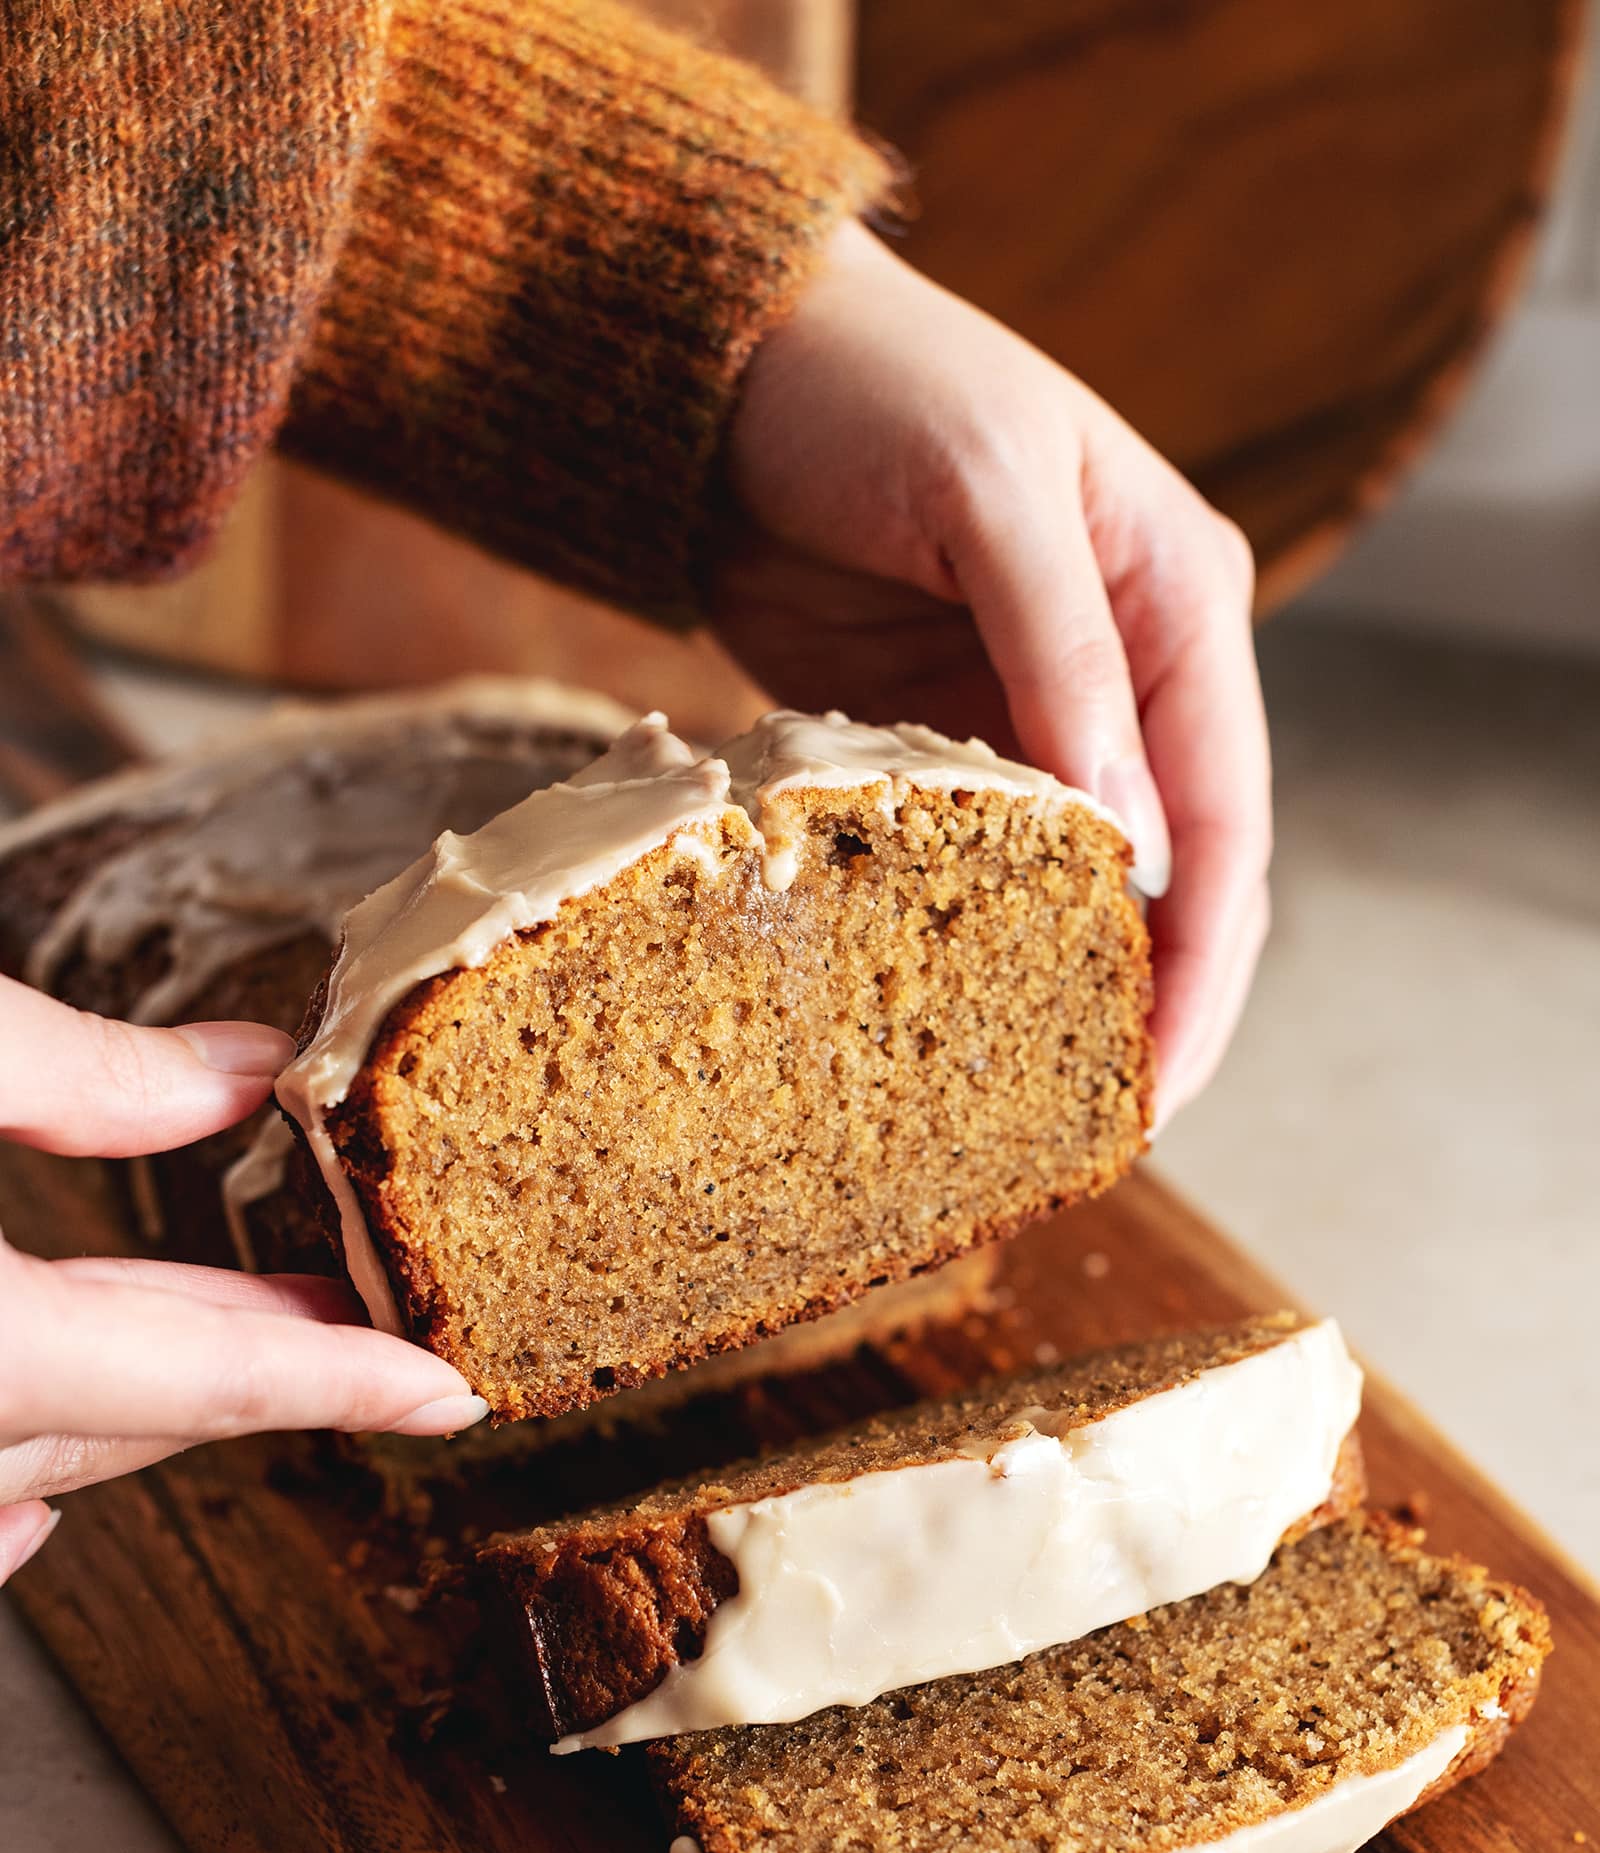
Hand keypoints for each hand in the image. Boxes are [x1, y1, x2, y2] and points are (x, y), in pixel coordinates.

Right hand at [0, 977, 486, 1580]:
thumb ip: (76, 1067)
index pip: (203, 1378)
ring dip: (150, 1410)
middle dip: (270, 1379)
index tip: (453, 1394)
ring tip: (265, 1348)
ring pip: (41, 1454)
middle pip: (129, 1424)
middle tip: (390, 1340)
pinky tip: (38, 1503)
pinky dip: (15, 1480)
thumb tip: (241, 1071)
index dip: (345, 1381)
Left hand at [716, 221, 1270, 1122]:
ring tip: (1023, 1106)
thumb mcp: (989, 498)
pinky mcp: (931, 737)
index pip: (1224, 822)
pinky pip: (967, 862)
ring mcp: (1026, 715)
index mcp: (1182, 607)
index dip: (1200, 965)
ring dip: (1056, 985)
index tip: (1158, 1084)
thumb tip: (1129, 847)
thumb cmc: (873, 383)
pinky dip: (962, 937)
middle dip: (1145, 1000)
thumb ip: (1063, 664)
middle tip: (1100, 1130)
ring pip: (1068, 887)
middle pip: (1169, 877)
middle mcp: (1125, 676)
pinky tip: (937, 1014)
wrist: (722, 359)